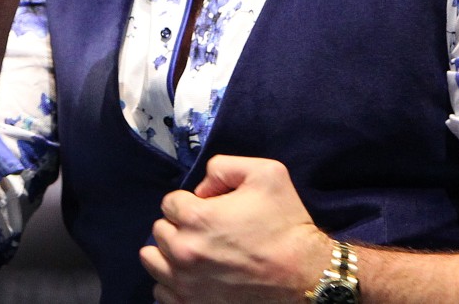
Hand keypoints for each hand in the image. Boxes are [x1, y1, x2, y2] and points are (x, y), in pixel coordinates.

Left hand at [140, 155, 332, 303]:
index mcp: (196, 218)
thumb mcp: (266, 173)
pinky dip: (173, 282)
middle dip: (179, 226)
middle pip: (160, 231)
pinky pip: (161, 291)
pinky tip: (194, 275)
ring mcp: (185, 283)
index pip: (169, 202)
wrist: (306, 276)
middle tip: (207, 231)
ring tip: (194, 252)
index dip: (191, 202)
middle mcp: (183, 252)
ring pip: (152, 261)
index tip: (211, 209)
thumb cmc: (287, 225)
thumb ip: (225, 166)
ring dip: (169, 252)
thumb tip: (203, 187)